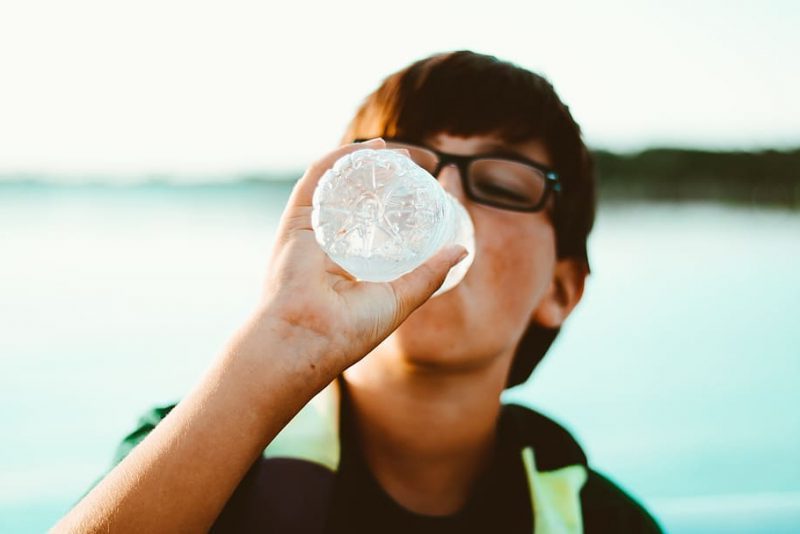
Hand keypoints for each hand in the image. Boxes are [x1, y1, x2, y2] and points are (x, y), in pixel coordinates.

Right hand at [254, 138, 466, 377]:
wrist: (308, 339)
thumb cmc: (349, 330)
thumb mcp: (401, 298)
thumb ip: (429, 274)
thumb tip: (461, 250)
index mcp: (344, 267)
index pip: (368, 226)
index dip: (391, 205)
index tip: (417, 190)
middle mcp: (324, 247)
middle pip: (352, 200)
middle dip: (378, 179)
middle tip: (409, 164)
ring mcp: (308, 232)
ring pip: (336, 185)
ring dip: (362, 163)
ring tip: (392, 151)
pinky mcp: (296, 220)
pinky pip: (317, 179)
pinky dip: (340, 158)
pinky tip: (367, 149)